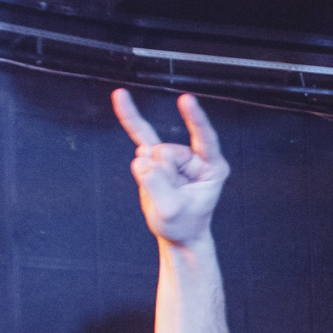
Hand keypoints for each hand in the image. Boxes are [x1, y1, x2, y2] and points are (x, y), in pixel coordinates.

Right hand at [114, 88, 229, 247]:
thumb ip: (157, 186)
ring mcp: (175, 156)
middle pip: (166, 151)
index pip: (205, 138)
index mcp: (212, 168)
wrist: (178, 235)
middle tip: (167, 195)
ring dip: (148, 174)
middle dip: (158, 174)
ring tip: (159, 192)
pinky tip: (120, 98)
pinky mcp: (157, 158)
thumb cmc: (183, 224)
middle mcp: (194, 157)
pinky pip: (141, 134)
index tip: (186, 100)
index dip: (195, 119)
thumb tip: (140, 159)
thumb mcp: (171, 211)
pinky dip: (130, 118)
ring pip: (150, 152)